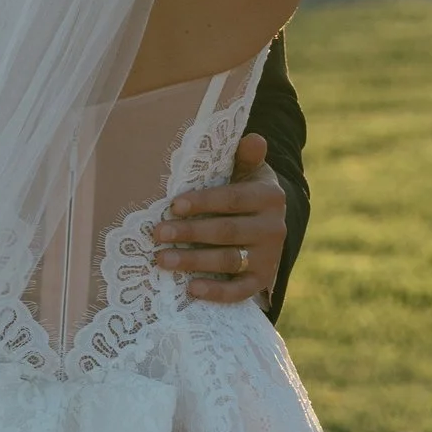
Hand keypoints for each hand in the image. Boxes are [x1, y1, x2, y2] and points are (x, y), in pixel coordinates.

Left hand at [153, 134, 285, 307]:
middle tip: (157, 234)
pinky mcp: (262, 281)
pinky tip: (191, 289)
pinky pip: (240, 291)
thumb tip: (254, 138)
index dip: (203, 202)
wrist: (268, 225)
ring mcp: (269, 257)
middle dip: (189, 233)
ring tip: (162, 260)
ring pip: (229, 261)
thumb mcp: (248, 171)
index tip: (173, 205)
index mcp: (269, 197)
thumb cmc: (246, 193)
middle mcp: (273, 228)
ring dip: (194, 262)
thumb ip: (245, 157)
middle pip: (226, 232)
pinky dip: (217, 292)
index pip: (232, 199)